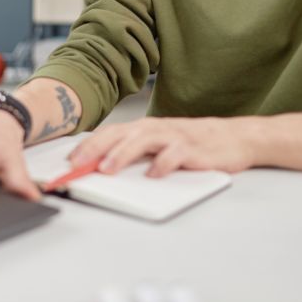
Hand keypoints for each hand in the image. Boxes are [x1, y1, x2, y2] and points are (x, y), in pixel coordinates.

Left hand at [69, 116, 257, 177]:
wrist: (233, 138)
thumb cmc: (191, 142)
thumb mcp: (158, 144)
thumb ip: (134, 152)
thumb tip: (101, 165)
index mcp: (143, 128)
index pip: (109, 133)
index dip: (87, 145)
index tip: (68, 160)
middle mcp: (154, 128)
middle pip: (120, 134)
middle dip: (96, 148)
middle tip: (77, 163)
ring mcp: (173, 136)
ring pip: (142, 141)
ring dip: (122, 154)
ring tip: (106, 168)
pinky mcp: (192, 148)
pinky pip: (175, 154)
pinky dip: (162, 164)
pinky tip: (153, 174)